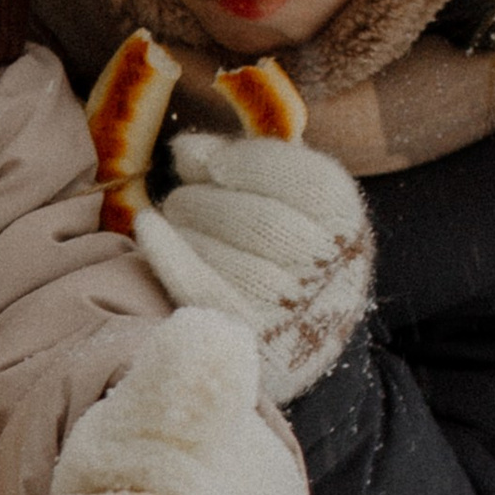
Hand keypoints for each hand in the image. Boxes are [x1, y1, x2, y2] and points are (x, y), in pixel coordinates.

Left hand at [132, 132, 371, 404]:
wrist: (286, 343)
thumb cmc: (278, 256)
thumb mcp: (280, 203)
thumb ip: (242, 166)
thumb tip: (186, 149)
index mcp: (347, 228)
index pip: (312, 183)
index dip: (252, 164)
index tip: (211, 162)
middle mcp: (333, 274)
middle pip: (264, 222)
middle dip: (208, 201)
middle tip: (180, 199)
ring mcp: (295, 316)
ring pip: (232, 258)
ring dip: (190, 230)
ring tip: (176, 222)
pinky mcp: (253, 345)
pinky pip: (205, 292)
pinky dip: (171, 255)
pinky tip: (147, 228)